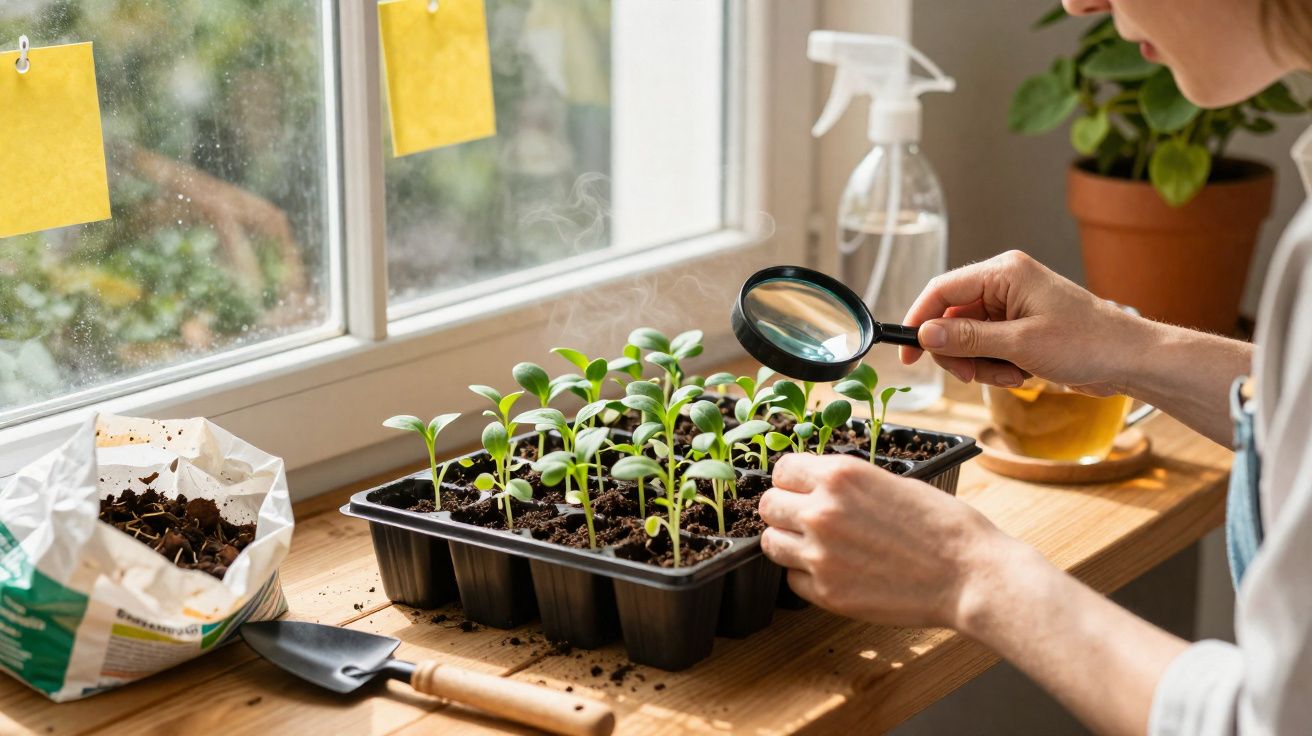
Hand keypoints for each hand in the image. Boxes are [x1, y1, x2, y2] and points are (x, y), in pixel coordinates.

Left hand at [758, 453, 1007, 628]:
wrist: (969, 575)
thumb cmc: (943, 526)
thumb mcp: (892, 481)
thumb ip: (847, 485)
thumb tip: (818, 487)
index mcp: (839, 476)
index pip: (782, 470)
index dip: (792, 481)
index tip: (801, 490)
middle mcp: (821, 511)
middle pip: (768, 506)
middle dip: (784, 510)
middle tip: (805, 520)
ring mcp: (819, 555)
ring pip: (770, 543)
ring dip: (788, 543)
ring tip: (815, 547)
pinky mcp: (826, 593)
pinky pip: (792, 579)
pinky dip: (806, 576)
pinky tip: (834, 573)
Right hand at [900, 250, 1139, 395]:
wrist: (1129, 359)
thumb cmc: (1087, 342)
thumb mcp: (1020, 343)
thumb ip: (968, 338)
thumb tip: (926, 334)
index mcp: (1004, 272)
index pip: (942, 290)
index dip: (919, 320)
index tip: (909, 354)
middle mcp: (1005, 284)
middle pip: (952, 318)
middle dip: (958, 352)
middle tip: (971, 375)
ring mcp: (1013, 306)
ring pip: (969, 338)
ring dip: (982, 364)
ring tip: (1011, 375)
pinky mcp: (1020, 327)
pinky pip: (988, 348)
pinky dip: (997, 366)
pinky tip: (1022, 374)